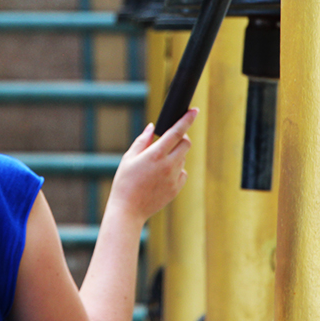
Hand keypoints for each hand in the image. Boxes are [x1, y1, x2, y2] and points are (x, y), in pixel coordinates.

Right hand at [107, 108, 197, 223]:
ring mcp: (174, 178)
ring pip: (183, 158)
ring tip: (157, 164)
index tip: (194, 110)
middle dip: (181, 138)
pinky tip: (160, 176)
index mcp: (155, 154)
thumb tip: (152, 127)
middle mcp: (168, 165)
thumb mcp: (129, 158)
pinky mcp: (176, 189)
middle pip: (186, 144)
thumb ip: (142, 140)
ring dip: (175, 155)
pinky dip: (175, 170)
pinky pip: (182, 173)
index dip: (187, 119)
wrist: (129, 210)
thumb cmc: (125, 182)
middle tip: (171, 139)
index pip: (176, 132)